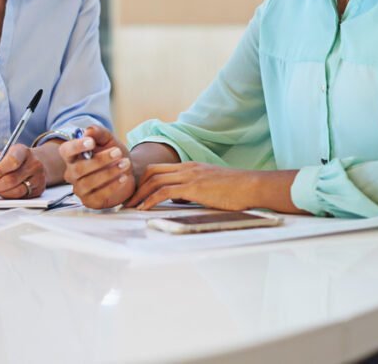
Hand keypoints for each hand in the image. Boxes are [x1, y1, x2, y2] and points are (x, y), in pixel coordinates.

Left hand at [0, 144, 45, 198]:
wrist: (33, 163)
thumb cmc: (13, 160)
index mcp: (22, 151)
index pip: (12, 161)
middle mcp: (34, 163)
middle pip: (12, 179)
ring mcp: (39, 177)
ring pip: (17, 191)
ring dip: (2, 192)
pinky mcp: (39, 189)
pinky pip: (21, 197)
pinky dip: (9, 196)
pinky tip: (5, 191)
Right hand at [58, 125, 134, 208]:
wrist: (127, 172)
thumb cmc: (114, 155)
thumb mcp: (108, 140)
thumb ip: (99, 133)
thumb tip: (88, 131)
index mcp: (73, 157)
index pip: (66, 151)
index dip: (76, 147)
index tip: (91, 142)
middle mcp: (72, 173)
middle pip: (79, 168)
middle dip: (100, 160)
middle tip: (118, 152)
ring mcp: (79, 189)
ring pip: (89, 182)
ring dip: (109, 172)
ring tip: (125, 164)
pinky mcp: (90, 201)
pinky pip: (99, 195)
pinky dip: (113, 185)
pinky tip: (124, 177)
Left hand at [126, 161, 257, 210]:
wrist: (251, 186)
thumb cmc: (235, 190)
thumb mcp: (209, 187)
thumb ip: (192, 191)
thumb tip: (179, 200)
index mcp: (189, 167)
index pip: (158, 169)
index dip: (143, 181)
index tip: (135, 194)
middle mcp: (186, 168)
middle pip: (151, 172)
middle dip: (136, 187)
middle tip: (126, 201)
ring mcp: (189, 176)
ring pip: (155, 181)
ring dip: (139, 195)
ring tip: (130, 207)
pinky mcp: (193, 187)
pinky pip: (164, 192)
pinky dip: (150, 200)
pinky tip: (143, 209)